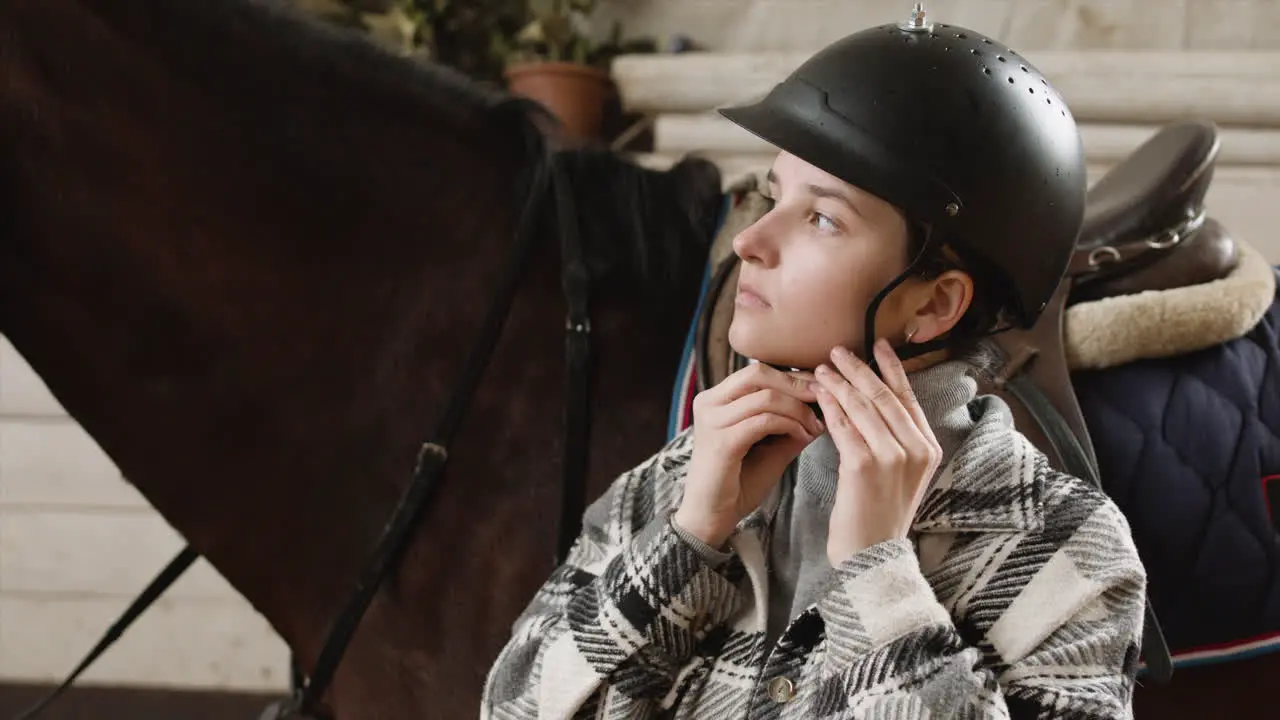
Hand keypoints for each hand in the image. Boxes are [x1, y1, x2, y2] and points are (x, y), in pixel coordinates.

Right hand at [674, 363, 824, 547]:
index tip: (819, 387)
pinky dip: (789, 425)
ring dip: (798, 410)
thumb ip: (790, 423)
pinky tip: (803, 436)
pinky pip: (764, 420)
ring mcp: (712, 421)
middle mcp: (708, 403)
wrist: (711, 516)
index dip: (791, 377)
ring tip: (814, 426)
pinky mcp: (722, 442)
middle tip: (822, 398)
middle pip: (758, 374)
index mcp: (715, 399)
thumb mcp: (769, 445)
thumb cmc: (738, 482)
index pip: (757, 372)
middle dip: (796, 385)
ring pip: (766, 397)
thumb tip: (823, 405)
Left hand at [814, 339, 942, 565]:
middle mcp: (917, 449)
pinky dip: (828, 406)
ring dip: (838, 383)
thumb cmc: (878, 515)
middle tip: (837, 351)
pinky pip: (843, 425)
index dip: (891, 367)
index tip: (877, 344)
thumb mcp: (898, 474)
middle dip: (858, 369)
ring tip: (820, 369)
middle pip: (884, 396)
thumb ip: (894, 439)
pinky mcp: (865, 465)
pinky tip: (817, 394)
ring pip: (862, 407)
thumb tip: (871, 399)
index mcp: (929, 448)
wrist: (871, 558)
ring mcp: (893, 457)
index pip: (908, 397)